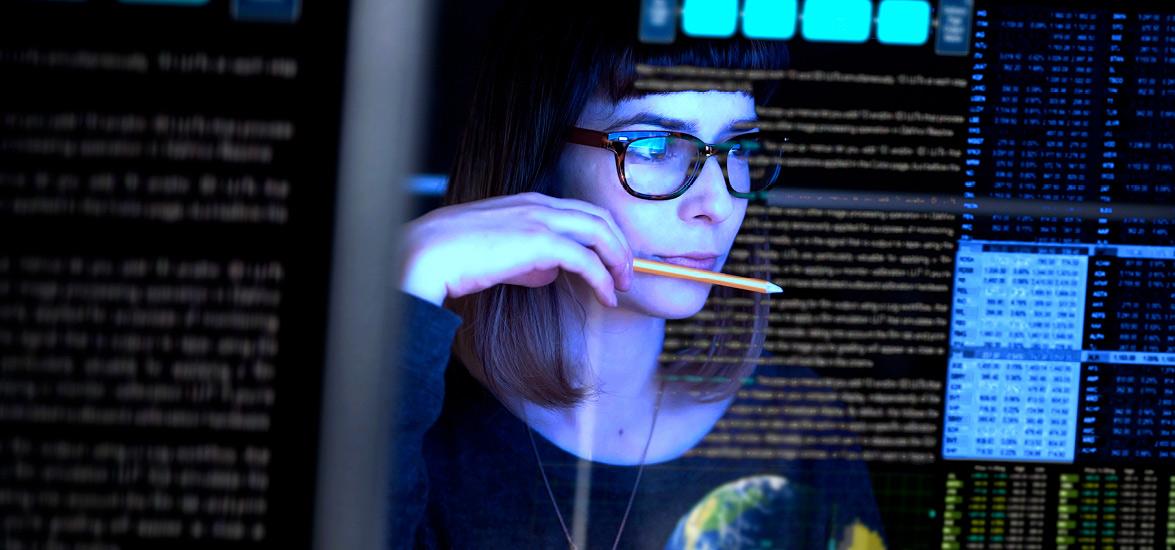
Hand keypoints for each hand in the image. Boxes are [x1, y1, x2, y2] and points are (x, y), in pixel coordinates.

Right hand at [399, 192, 633, 307]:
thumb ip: (528, 259)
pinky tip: (606, 297)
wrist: (430, 254)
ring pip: (601, 233)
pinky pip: (586, 259)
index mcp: (530, 202)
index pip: (582, 212)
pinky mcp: (540, 242)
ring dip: (619, 261)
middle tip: (627, 275)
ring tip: (622, 287)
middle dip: (620, 246)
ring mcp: (541, 220)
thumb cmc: (456, 256)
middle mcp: (540, 204)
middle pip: (600, 218)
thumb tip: (550, 273)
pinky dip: (603, 278)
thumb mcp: (500, 253)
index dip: (604, 236)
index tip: (613, 261)